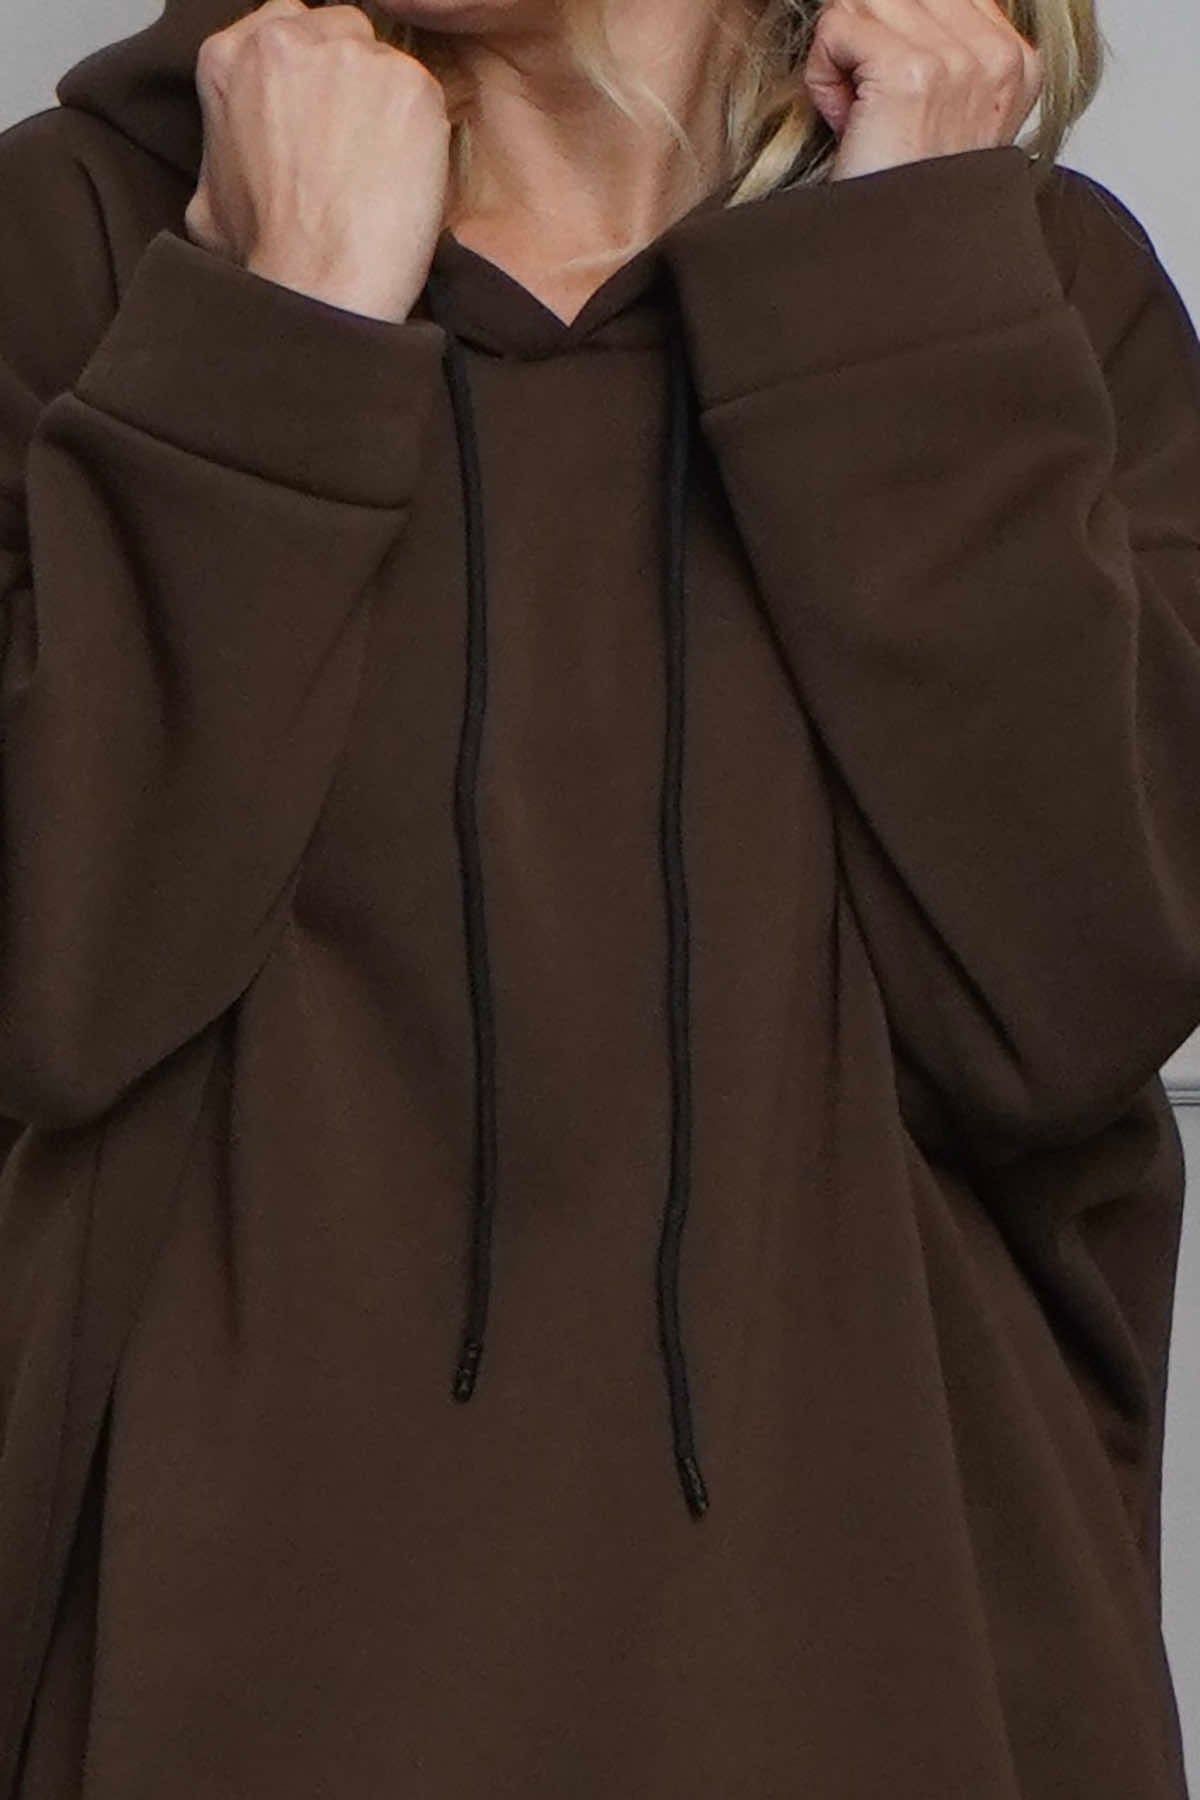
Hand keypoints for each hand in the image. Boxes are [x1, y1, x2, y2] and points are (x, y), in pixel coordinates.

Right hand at [184, 0, 450, 322]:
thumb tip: (236, 157)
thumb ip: (224, 150)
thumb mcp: (209, 199)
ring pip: (383, 60)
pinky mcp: (409, 84)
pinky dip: (422, 134)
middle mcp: (286, 40)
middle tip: (354, 143)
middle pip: (337, 29)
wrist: (319, 286)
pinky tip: (404, 179)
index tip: (320, 112)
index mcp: (229, 58)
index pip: (284, 27)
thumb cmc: (267, 256)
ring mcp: (351, 56)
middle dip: (348, 78)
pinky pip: (423, 95)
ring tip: (379, 170)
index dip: (310, 72)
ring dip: (387, 105)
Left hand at [802, 0, 1043, 181]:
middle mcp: (996, 55)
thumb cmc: (907, 199)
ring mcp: (958, 61)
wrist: (900, 266)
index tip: (894, 100)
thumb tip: (889, 5)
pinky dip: (821, 77)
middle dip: (864, 44)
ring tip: (859, 120)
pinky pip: (835, 27)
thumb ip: (940, 48)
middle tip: (870, 113)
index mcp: (1015, 61)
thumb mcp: (943, 115)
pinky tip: (845, 123)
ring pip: (863, 2)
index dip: (891, 36)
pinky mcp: (910, 73)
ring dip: (841, 60)